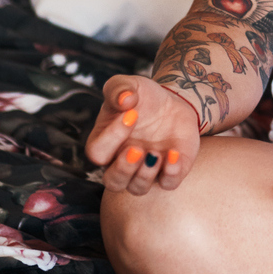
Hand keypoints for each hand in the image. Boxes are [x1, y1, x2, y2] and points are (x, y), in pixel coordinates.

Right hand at [84, 75, 203, 195]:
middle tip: (137, 149)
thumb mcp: (129, 85)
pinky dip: (171, 174)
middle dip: (123, 170)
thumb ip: (119, 88)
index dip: (111, 137)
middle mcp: (121, 162)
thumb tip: (124, 99)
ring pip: (137, 188)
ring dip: (146, 175)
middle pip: (113, 182)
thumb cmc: (143, 97)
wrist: (173, 103)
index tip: (131, 115)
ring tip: (156, 153)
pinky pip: (167, 184)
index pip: (97, 152)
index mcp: (105, 143)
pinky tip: (175, 154)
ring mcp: (146, 170)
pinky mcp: (170, 171)